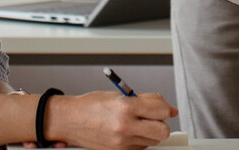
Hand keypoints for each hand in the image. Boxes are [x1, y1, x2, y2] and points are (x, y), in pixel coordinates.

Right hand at [52, 91, 177, 149]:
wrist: (70, 120)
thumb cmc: (91, 105)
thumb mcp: (120, 95)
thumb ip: (148, 100)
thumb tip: (169, 109)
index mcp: (126, 107)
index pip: (162, 111)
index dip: (165, 108)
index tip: (163, 108)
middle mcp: (124, 126)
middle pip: (162, 131)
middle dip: (161, 123)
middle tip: (153, 118)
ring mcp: (121, 142)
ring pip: (152, 141)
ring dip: (149, 132)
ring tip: (136, 123)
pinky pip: (140, 148)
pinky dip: (138, 140)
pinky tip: (128, 131)